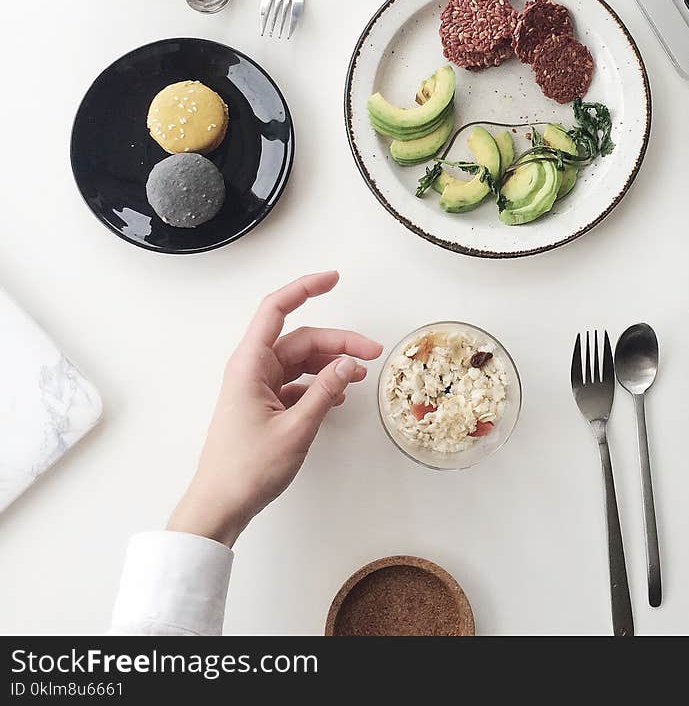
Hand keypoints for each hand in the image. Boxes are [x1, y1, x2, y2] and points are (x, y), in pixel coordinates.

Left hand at [167, 271, 382, 546]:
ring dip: (331, 364)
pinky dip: (319, 384)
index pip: (277, 309)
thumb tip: (351, 363)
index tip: (334, 278)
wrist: (219, 506)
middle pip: (300, 339)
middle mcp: (252, 368)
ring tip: (361, 374)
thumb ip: (326, 391)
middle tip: (372, 352)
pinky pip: (296, 382)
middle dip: (338, 342)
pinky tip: (339, 395)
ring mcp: (257, 387)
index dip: (305, 288)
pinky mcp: (263, 405)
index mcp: (250, 364)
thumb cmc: (247, 468)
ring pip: (301, 361)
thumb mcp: (296, 428)